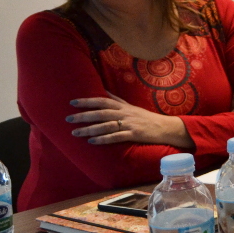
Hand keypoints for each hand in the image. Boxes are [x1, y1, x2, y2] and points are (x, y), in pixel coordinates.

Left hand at [67, 93, 193, 147]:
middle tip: (68, 119)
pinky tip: (92, 141)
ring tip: (75, 133)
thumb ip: (117, 100)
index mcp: (123, 106)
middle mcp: (125, 113)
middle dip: (84, 116)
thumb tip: (104, 91)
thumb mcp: (132, 107)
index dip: (88, 101)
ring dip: (89, 129)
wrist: (165, 128)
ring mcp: (129, 124)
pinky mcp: (134, 134)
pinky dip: (103, 139)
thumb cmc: (146, 118)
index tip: (72, 102)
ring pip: (106, 125)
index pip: (103, 101)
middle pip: (101, 113)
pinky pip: (116, 137)